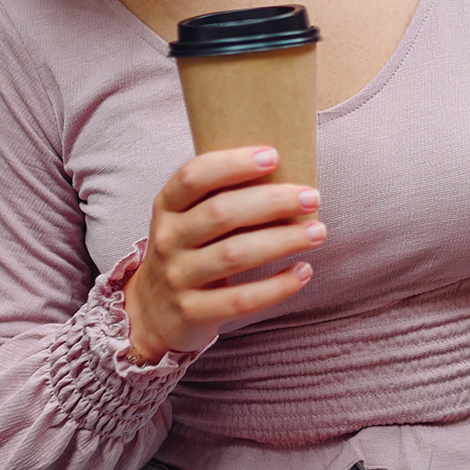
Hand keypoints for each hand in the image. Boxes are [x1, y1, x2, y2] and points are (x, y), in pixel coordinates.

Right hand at [123, 147, 324, 362]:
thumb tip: (287, 170)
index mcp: (167, 206)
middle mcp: (168, 239)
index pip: (194, 176)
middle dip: (272, 202)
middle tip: (312, 197)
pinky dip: (277, 286)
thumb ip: (220, 196)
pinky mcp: (192, 312)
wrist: (152, 312)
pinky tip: (303, 271)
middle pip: (222, 212)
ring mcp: (177, 277)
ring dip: (282, 240)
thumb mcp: (188, 219)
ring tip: (317, 232)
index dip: (233, 164)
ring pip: (235, 255)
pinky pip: (241, 299)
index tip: (273, 156)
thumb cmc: (188, 251)